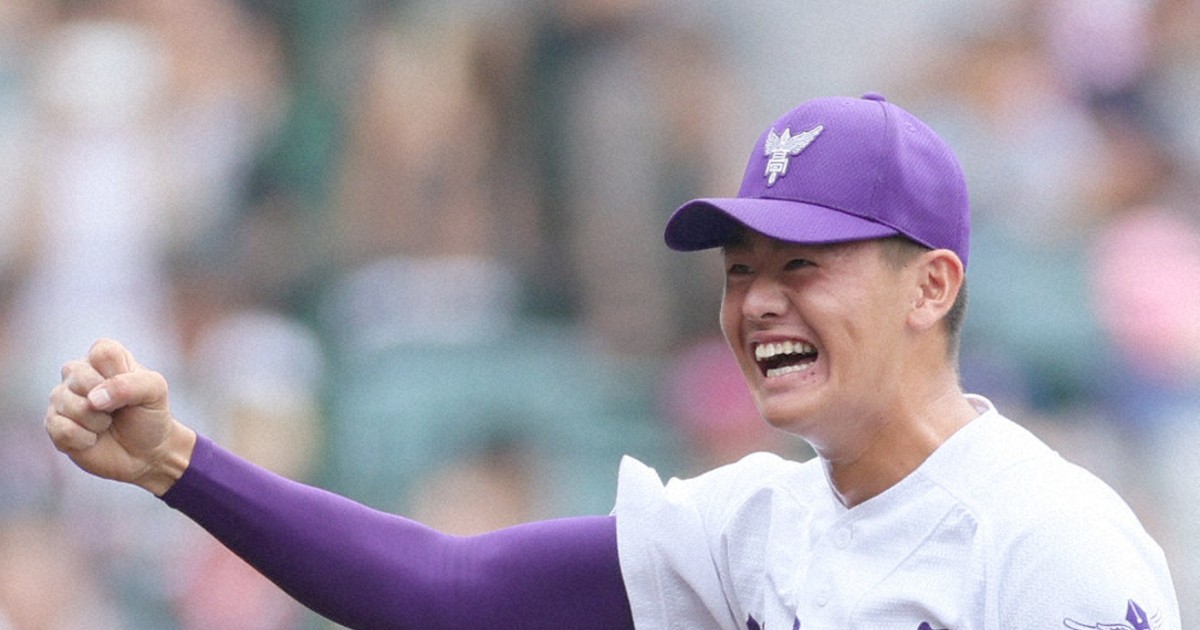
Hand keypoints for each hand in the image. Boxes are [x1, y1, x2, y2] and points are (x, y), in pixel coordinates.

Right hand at [44, 339, 195, 495]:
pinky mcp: (53, 423)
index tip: (132, 390)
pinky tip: (93, 439)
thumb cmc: (149, 416)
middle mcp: (78, 372)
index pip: (102, 352)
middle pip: (80, 376)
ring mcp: (62, 397)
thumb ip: (130, 385)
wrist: (145, 452)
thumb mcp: (155, 392)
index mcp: (104, 357)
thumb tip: (93, 399)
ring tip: (107, 424)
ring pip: (69, 404)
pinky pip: (61, 429)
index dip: (119, 375)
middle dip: (109, 402)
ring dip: (98, 422)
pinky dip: (85, 439)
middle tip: (118, 411)